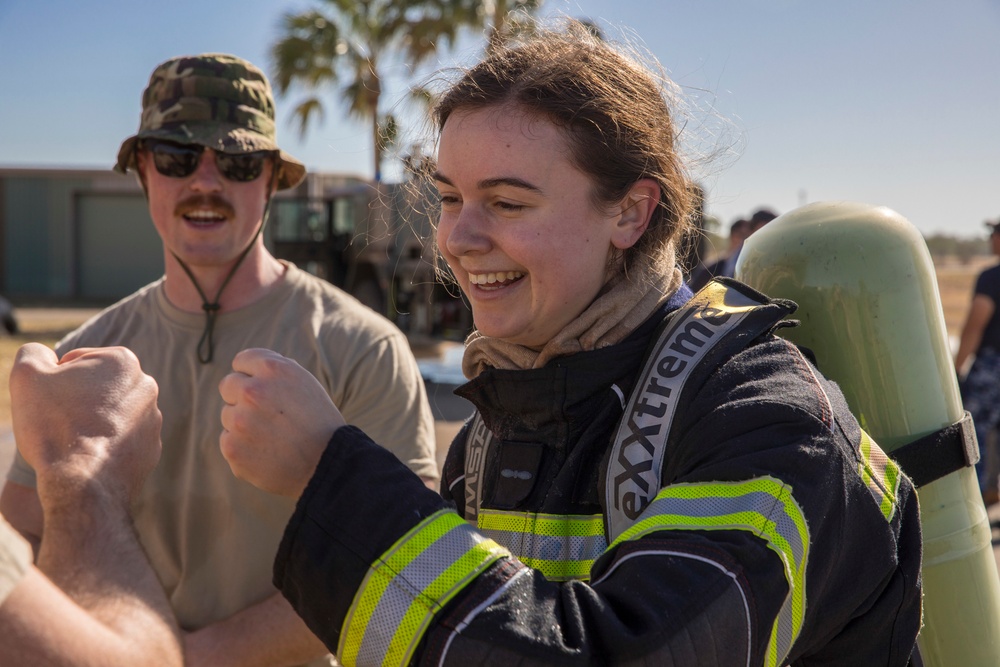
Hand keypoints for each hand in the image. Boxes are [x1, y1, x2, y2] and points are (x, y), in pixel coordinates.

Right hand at [9, 343, 161, 505]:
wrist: (83, 483)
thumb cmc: (55, 426)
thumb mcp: (28, 376)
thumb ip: (33, 354)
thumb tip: (45, 355)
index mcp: (122, 361)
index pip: (75, 362)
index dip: (53, 381)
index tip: (48, 401)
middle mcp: (146, 386)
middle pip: (95, 388)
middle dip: (75, 400)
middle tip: (57, 422)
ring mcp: (153, 419)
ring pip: (109, 414)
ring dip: (91, 422)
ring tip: (73, 441)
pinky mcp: (152, 448)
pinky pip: (120, 441)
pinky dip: (104, 446)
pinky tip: (88, 457)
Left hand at [219, 348, 344, 496]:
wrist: (328, 464)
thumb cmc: (319, 422)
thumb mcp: (305, 383)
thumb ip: (276, 370)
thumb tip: (250, 368)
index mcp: (273, 369)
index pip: (242, 360)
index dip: (251, 374)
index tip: (261, 388)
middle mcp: (252, 391)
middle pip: (228, 385)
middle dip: (241, 396)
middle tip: (264, 414)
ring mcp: (239, 420)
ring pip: (228, 415)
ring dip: (243, 423)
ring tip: (272, 436)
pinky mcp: (232, 448)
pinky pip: (228, 440)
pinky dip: (242, 446)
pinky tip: (265, 452)